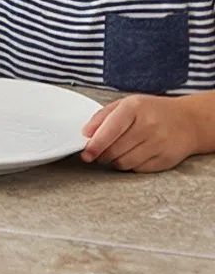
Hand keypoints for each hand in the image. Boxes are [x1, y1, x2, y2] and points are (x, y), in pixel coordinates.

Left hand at [81, 94, 199, 171]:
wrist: (188, 121)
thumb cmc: (152, 111)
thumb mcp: (126, 104)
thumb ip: (102, 116)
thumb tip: (86, 133)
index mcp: (134, 107)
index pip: (110, 129)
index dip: (95, 144)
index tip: (86, 153)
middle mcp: (148, 125)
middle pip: (115, 149)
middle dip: (101, 154)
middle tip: (96, 153)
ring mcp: (159, 143)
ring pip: (125, 162)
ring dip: (113, 161)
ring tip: (113, 153)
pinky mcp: (166, 159)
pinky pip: (138, 169)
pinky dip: (129, 165)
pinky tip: (131, 155)